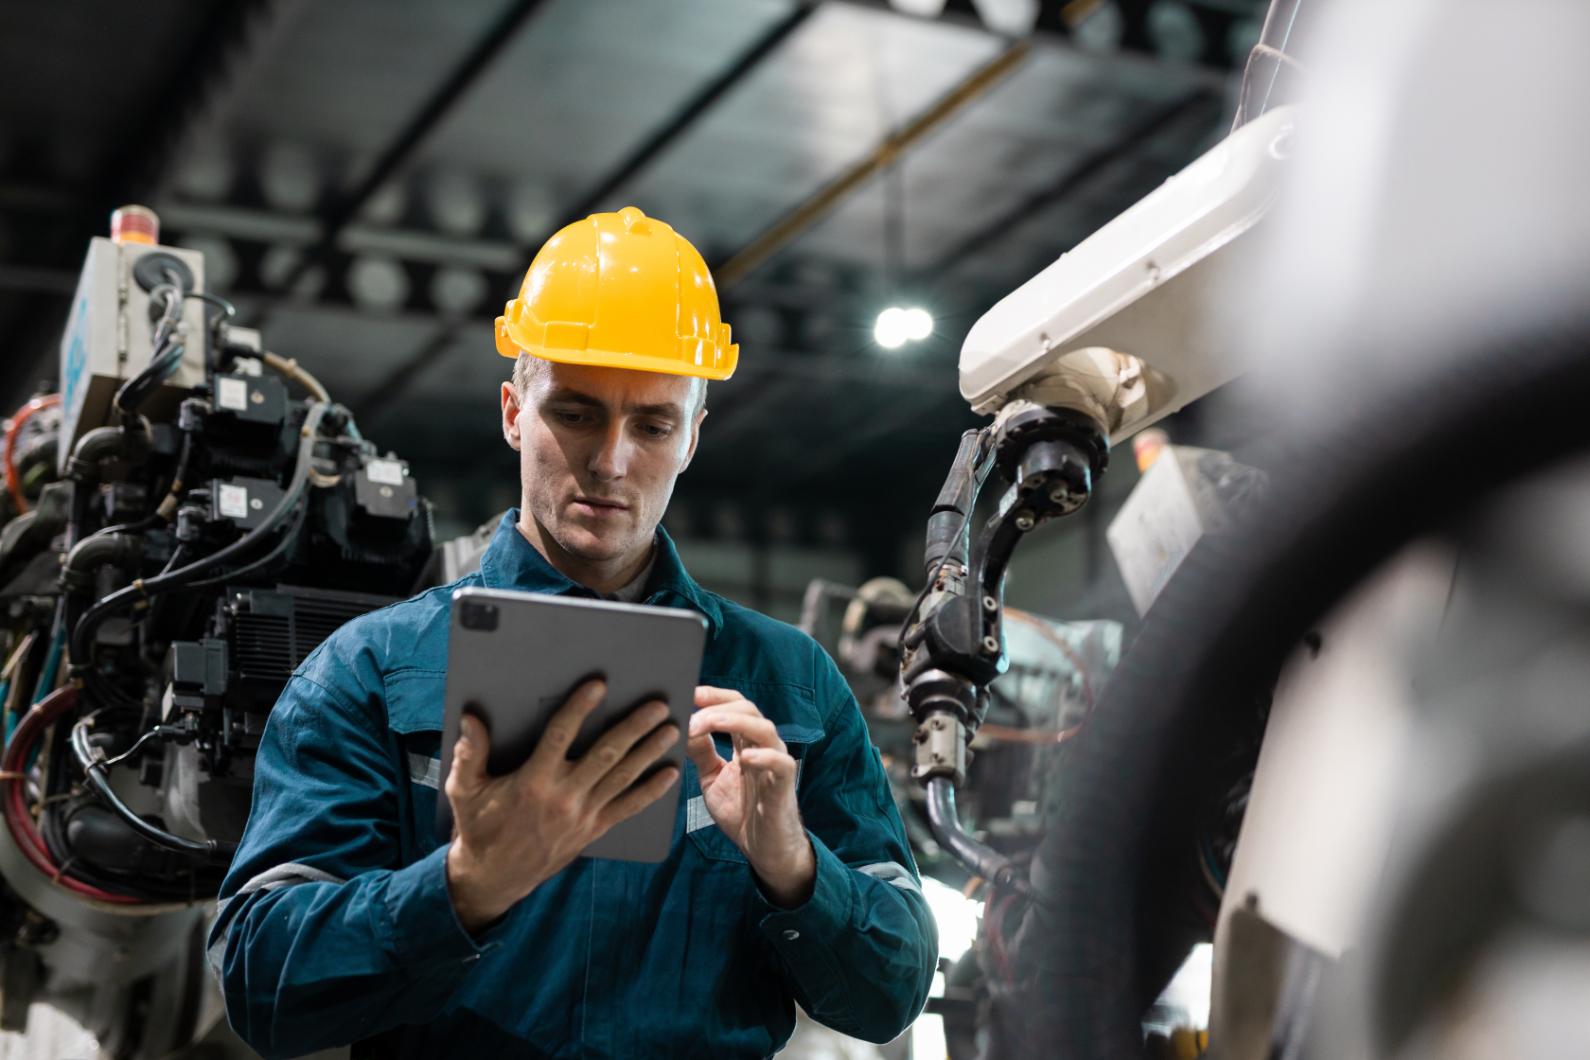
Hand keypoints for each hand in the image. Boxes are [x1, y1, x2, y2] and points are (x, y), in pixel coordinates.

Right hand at [444, 678, 679, 932]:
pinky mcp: (593, 829)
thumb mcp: (465, 790)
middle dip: (633, 727)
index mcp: (532, 781)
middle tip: (656, 705)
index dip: (580, 708)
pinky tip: (670, 774)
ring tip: (670, 729)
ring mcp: (582, 815)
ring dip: (648, 752)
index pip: (560, 736)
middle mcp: (563, 796)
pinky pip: (627, 808)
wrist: (494, 877)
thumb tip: (471, 718)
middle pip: (605, 754)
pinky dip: (651, 791)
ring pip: (622, 777)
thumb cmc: (479, 826)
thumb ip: (470, 753)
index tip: (598, 685)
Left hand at [688, 686, 814, 906]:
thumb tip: (681, 727)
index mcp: (745, 741)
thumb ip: (701, 752)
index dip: (712, 696)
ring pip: (765, 729)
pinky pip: (781, 763)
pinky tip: (744, 758)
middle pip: (748, 709)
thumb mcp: (711, 778)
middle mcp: (762, 746)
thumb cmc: (740, 811)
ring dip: (736, 722)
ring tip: (710, 723)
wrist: (763, 849)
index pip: (733, 705)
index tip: (687, 691)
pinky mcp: (784, 785)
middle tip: (691, 711)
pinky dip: (764, 756)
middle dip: (718, 706)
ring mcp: (775, 763)